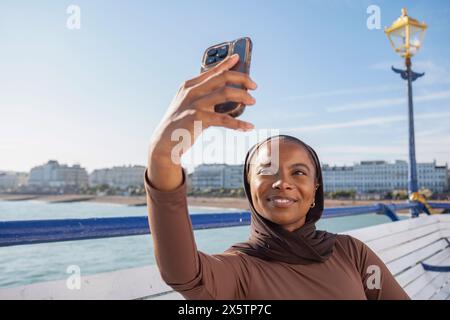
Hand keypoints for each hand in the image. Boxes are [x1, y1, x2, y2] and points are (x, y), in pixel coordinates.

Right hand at [148, 54, 256, 190]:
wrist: (165, 143)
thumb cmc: (180, 123)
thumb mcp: (188, 105)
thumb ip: (203, 96)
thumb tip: (225, 91)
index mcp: (189, 85)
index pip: (212, 71)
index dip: (226, 63)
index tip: (239, 58)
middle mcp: (191, 92)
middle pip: (222, 78)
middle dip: (241, 79)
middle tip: (254, 86)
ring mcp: (194, 104)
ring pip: (225, 94)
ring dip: (242, 96)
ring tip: (253, 101)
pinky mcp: (198, 119)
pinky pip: (224, 119)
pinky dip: (239, 123)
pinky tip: (248, 126)